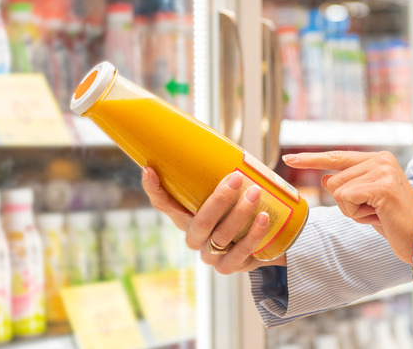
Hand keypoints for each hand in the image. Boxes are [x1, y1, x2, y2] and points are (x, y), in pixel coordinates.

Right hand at [141, 167, 285, 273]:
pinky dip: (253, 234)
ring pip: (222, 235)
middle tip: (235, 178)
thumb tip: (223, 146)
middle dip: (219, 200)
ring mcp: (210, 255)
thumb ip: (220, 176)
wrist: (263, 243)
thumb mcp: (227, 194)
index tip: (149, 169)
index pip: (162, 204)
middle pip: (200, 222)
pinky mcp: (230, 267)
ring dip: (240, 213)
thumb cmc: (239, 210)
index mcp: (185, 217)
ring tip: (255, 193)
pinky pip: (241, 252)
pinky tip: (263, 218)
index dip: (153, 189)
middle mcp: (194, 238)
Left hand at [283, 151, 412, 263]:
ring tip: (378, 214)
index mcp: (377, 159)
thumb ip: (348, 187)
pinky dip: (356, 214)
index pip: (336, 157)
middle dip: (346, 204)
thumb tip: (325, 178)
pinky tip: (378, 216)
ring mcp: (382, 171)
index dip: (310, 160)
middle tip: (374, 212)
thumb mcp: (366, 202)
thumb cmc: (394, 222)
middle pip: (333, 180)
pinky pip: (345, 199)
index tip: (288, 159)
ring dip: (352, 211)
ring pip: (337, 191)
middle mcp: (380, 159)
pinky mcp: (381, 186)